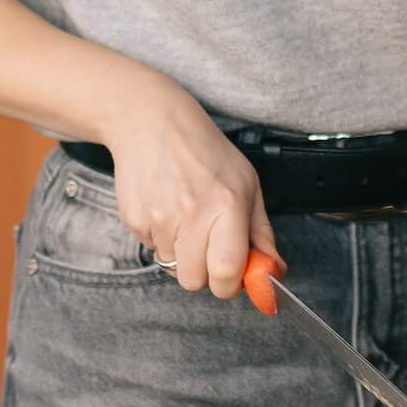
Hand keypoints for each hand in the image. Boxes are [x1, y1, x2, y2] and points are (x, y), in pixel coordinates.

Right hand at [100, 71, 277, 298]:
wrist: (151, 122)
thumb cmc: (204, 151)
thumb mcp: (246, 183)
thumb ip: (261, 232)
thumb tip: (273, 271)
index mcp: (227, 204)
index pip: (228, 271)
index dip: (231, 284)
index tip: (233, 278)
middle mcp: (191, 213)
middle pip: (195, 282)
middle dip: (205, 273)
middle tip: (209, 247)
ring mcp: (158, 218)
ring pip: (173, 268)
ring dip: (182, 254)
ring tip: (186, 218)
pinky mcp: (134, 220)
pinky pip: (153, 250)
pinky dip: (162, 238)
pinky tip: (166, 208)